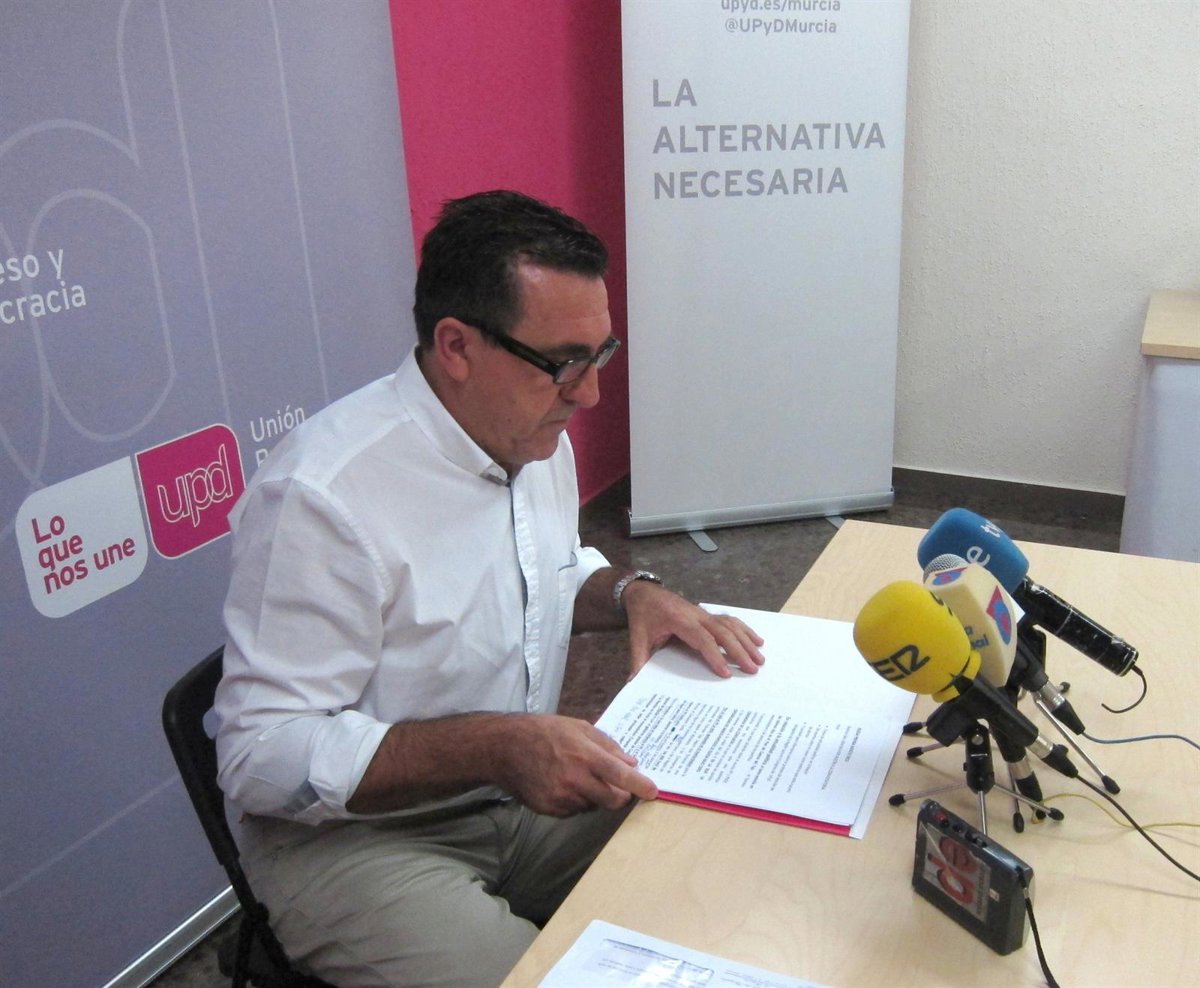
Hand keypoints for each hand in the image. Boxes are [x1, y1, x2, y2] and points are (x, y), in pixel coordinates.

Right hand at [495, 714, 657, 816]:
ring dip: (596, 796)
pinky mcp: (550, 809)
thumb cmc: (543, 732)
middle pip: (613, 800)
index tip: (653, 791)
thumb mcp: (578, 727)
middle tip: (619, 785)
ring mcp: (561, 798)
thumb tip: (632, 763)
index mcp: (584, 755)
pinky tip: (563, 783)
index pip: (620, 776)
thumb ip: (608, 745)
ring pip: (593, 806)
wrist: (504, 748)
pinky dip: (577, 800)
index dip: (640, 786)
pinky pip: (575, 810)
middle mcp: (574, 780)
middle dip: (620, 795)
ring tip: (579, 776)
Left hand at [622, 582, 765, 679]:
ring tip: (760, 659)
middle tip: (752, 669)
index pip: (701, 639)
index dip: (714, 655)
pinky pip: (730, 620)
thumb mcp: (637, 637)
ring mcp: (704, 613)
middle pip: (722, 632)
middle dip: (739, 651)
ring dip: (746, 641)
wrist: (644, 592)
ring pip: (730, 625)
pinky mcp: (707, 613)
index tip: (726, 672)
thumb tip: (633, 682)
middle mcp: (696, 615)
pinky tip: (757, 640)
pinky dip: (744, 629)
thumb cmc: (643, 615)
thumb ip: (638, 659)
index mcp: (679, 621)